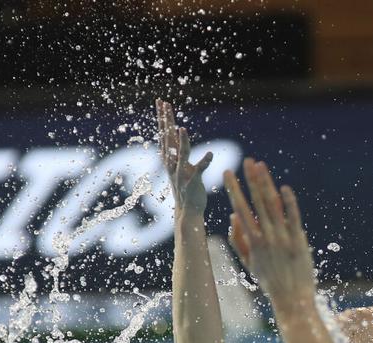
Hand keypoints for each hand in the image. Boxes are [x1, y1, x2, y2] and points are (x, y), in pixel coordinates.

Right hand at [156, 98, 212, 216]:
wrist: (187, 212)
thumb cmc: (186, 187)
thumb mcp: (179, 166)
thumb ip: (177, 150)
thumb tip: (176, 133)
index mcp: (170, 159)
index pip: (165, 134)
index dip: (163, 118)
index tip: (161, 101)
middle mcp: (172, 165)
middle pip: (168, 140)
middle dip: (166, 122)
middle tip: (164, 103)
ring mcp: (181, 174)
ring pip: (181, 156)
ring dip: (181, 143)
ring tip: (182, 128)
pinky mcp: (193, 183)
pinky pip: (199, 171)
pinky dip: (204, 162)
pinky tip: (211, 154)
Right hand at [224, 158, 314, 306]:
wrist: (292, 299)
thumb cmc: (270, 281)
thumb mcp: (249, 263)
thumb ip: (239, 240)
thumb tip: (234, 216)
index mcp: (252, 241)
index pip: (240, 208)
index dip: (234, 189)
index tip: (227, 172)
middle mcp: (266, 238)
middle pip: (256, 202)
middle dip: (250, 180)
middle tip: (246, 161)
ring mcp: (283, 239)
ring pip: (273, 206)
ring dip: (267, 184)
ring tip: (261, 166)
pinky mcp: (299, 242)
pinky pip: (293, 218)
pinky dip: (289, 203)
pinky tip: (284, 187)